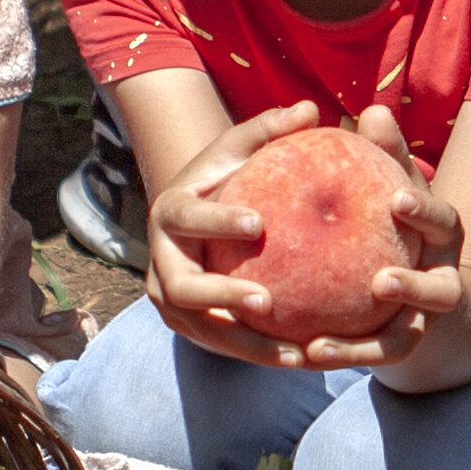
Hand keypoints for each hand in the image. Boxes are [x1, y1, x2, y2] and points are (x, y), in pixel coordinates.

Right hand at [141, 96, 333, 362]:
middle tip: (267, 302)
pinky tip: (304, 361)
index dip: (218, 221)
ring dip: (247, 345)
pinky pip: (222, 345)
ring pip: (203, 330)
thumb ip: (270, 129)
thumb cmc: (227, 174)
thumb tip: (309, 108)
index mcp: (170, 212)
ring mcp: (169, 299)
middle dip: (221, 299)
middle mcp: (160, 261)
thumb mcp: (240, 148)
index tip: (259, 224)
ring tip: (297, 355)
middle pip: (183, 289)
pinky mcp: (188, 326)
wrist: (195, 216)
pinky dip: (258, 354)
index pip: (188, 218)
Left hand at [276, 102, 470, 372]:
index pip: (443, 222)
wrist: (421, 286)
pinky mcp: (400, 349)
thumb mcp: (394, 187)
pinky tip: (304, 354)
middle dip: (415, 288)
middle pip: (441, 291)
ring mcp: (424, 323)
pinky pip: (372, 358)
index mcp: (443, 238)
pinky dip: (344, 357)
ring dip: (365, 347)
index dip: (425, 211)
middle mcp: (443, 282)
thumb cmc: (397, 219)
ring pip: (403, 340)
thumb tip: (371, 110)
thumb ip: (385, 155)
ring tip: (319, 348)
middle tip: (380, 281)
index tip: (397, 200)